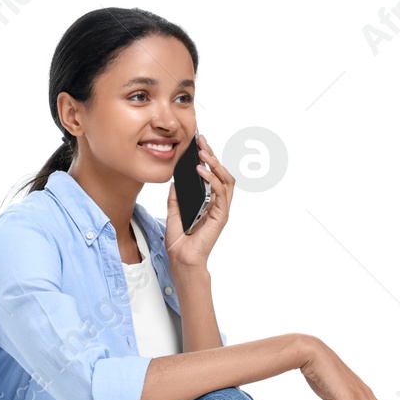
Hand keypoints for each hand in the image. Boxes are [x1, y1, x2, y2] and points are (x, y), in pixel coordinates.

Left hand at [166, 132, 233, 269]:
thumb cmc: (179, 240)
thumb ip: (176, 196)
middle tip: (202, 140)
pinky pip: (220, 193)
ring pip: (225, 180)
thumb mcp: (173, 211)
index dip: (207, 157)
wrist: (181, 259)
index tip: (198, 143)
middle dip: (212, 154)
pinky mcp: (220, 216)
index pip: (212, 174)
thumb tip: (176, 179)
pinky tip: (202, 171)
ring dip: (215, 164)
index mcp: (207, 201)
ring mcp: (220, 209)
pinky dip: (212, 180)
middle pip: (221, 173)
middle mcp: (216, 203)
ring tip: (203, 153)